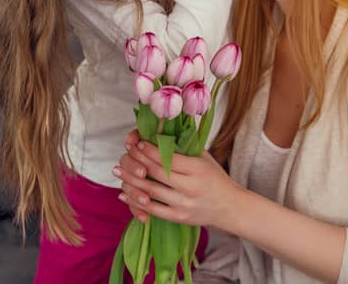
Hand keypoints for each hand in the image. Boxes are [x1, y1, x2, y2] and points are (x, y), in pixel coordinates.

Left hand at [113, 140, 241, 227]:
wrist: (230, 207)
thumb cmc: (216, 178)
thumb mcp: (205, 158)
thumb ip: (185, 147)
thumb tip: (161, 130)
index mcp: (197, 169)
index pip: (167, 158)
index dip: (149, 150)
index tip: (137, 142)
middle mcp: (189, 187)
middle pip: (156, 172)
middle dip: (137, 160)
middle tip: (125, 152)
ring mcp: (183, 204)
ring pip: (150, 191)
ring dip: (130, 180)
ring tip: (117, 170)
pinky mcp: (178, 217)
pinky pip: (152, 209)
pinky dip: (136, 201)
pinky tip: (125, 193)